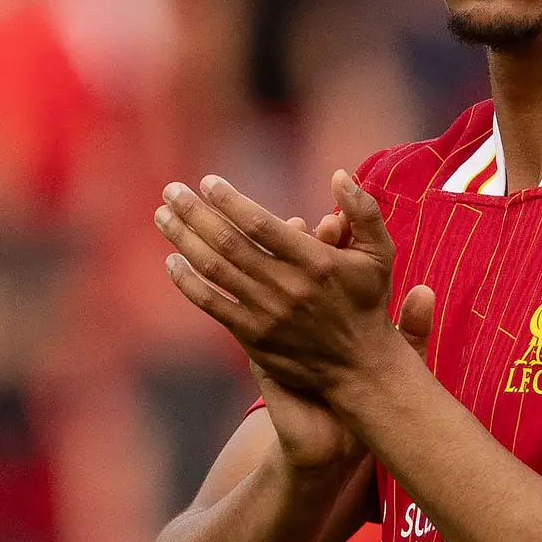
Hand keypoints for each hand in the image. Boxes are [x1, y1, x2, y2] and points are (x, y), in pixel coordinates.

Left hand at [154, 173, 435, 421]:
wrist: (360, 367)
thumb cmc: (367, 302)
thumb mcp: (379, 253)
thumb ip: (363, 210)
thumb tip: (339, 174)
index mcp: (315, 261)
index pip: (260, 224)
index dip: (230, 201)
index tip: (207, 182)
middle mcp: (288, 286)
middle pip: (228, 243)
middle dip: (194, 213)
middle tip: (171, 190)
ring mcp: (267, 314)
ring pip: (215, 270)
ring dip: (183, 240)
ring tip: (162, 215)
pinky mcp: (253, 337)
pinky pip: (212, 305)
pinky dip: (188, 282)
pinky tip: (171, 261)